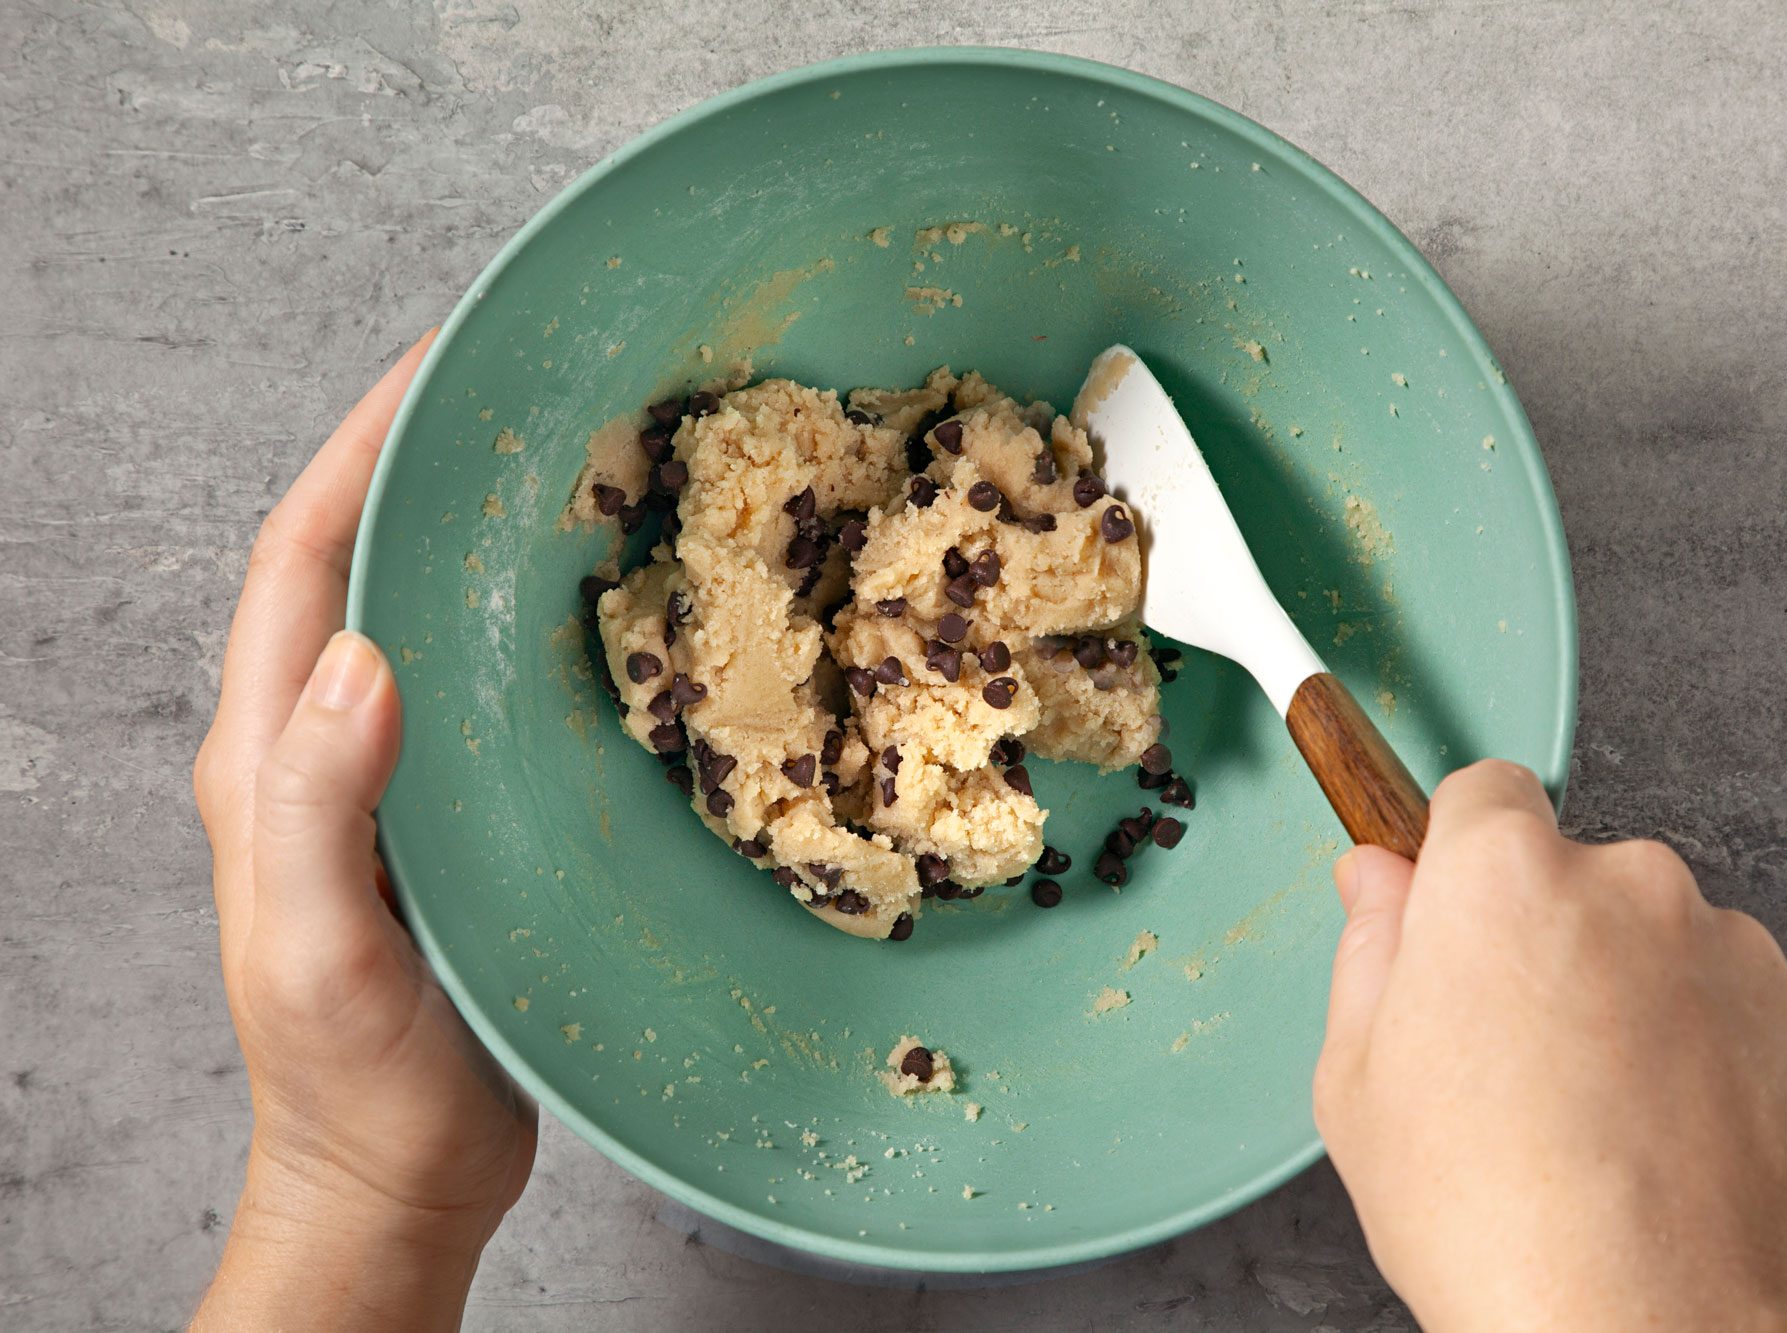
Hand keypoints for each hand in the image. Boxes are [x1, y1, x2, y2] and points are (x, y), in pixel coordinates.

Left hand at [192, 333, 536, 1329]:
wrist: (395, 1182)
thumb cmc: (357, 1086)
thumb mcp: (322, 955)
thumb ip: (318, 811)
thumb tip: (361, 660)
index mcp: (266, 760)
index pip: (298, 563)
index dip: (355, 451)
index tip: (435, 367)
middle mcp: (316, 750)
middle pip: (354, 563)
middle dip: (419, 461)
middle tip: (520, 390)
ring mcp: (385, 782)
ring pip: (419, 617)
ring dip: (473, 531)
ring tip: (566, 465)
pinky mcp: (447, 816)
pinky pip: (475, 685)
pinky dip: (522, 622)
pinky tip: (595, 608)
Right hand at [1315, 760, 1786, 1332]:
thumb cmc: (1491, 1221)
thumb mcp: (1356, 1083)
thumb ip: (1367, 949)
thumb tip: (1375, 878)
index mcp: (1502, 877)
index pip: (1482, 793)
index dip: (1459, 855)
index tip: (1456, 910)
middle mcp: (1631, 882)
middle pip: (1577, 874)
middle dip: (1549, 939)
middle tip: (1519, 1057)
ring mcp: (1735, 949)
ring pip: (1666, 942)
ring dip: (1637, 996)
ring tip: (1604, 1118)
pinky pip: (1746, 1010)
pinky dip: (1716, 1055)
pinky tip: (1674, 1140)